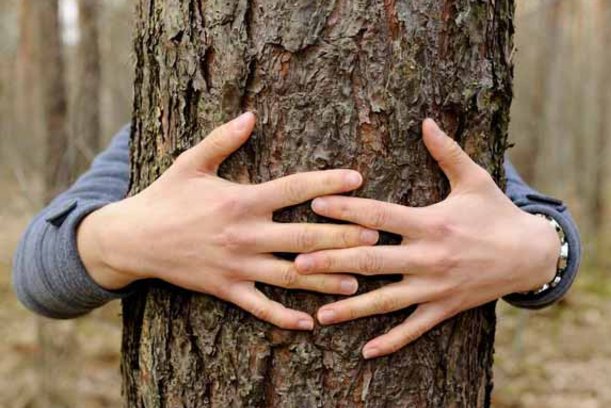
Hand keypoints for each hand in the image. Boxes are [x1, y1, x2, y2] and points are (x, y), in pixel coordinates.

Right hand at [77, 112, 378, 329]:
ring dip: (325, 280)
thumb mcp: (191, 162)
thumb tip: (252, 114)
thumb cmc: (165, 196)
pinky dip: (284, 316)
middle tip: (376, 238)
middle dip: (342, 237)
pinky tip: (309, 324)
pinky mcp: (225, 289)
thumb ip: (223, 139)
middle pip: (304, 236)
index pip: (293, 189)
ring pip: (290, 275)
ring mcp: (236, 265)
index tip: (357, 179)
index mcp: (241, 200)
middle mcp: (244, 235)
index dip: (327, 184)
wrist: (132, 239)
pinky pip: (259, 307)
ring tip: (357, 283)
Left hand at [295, 119, 559, 356]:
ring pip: (387, 300)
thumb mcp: (475, 179)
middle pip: (372, 260)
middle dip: (333, 263)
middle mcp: (429, 257)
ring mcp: (436, 287)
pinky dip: (392, 341)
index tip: (314, 204)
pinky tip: (366, 352)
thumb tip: (426, 120)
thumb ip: (446, 152)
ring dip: (352, 308)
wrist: (531, 255)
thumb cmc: (497, 213)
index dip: (346, 208)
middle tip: (297, 265)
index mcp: (431, 223)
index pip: (379, 215)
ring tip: (320, 315)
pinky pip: (414, 328)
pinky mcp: (445, 308)